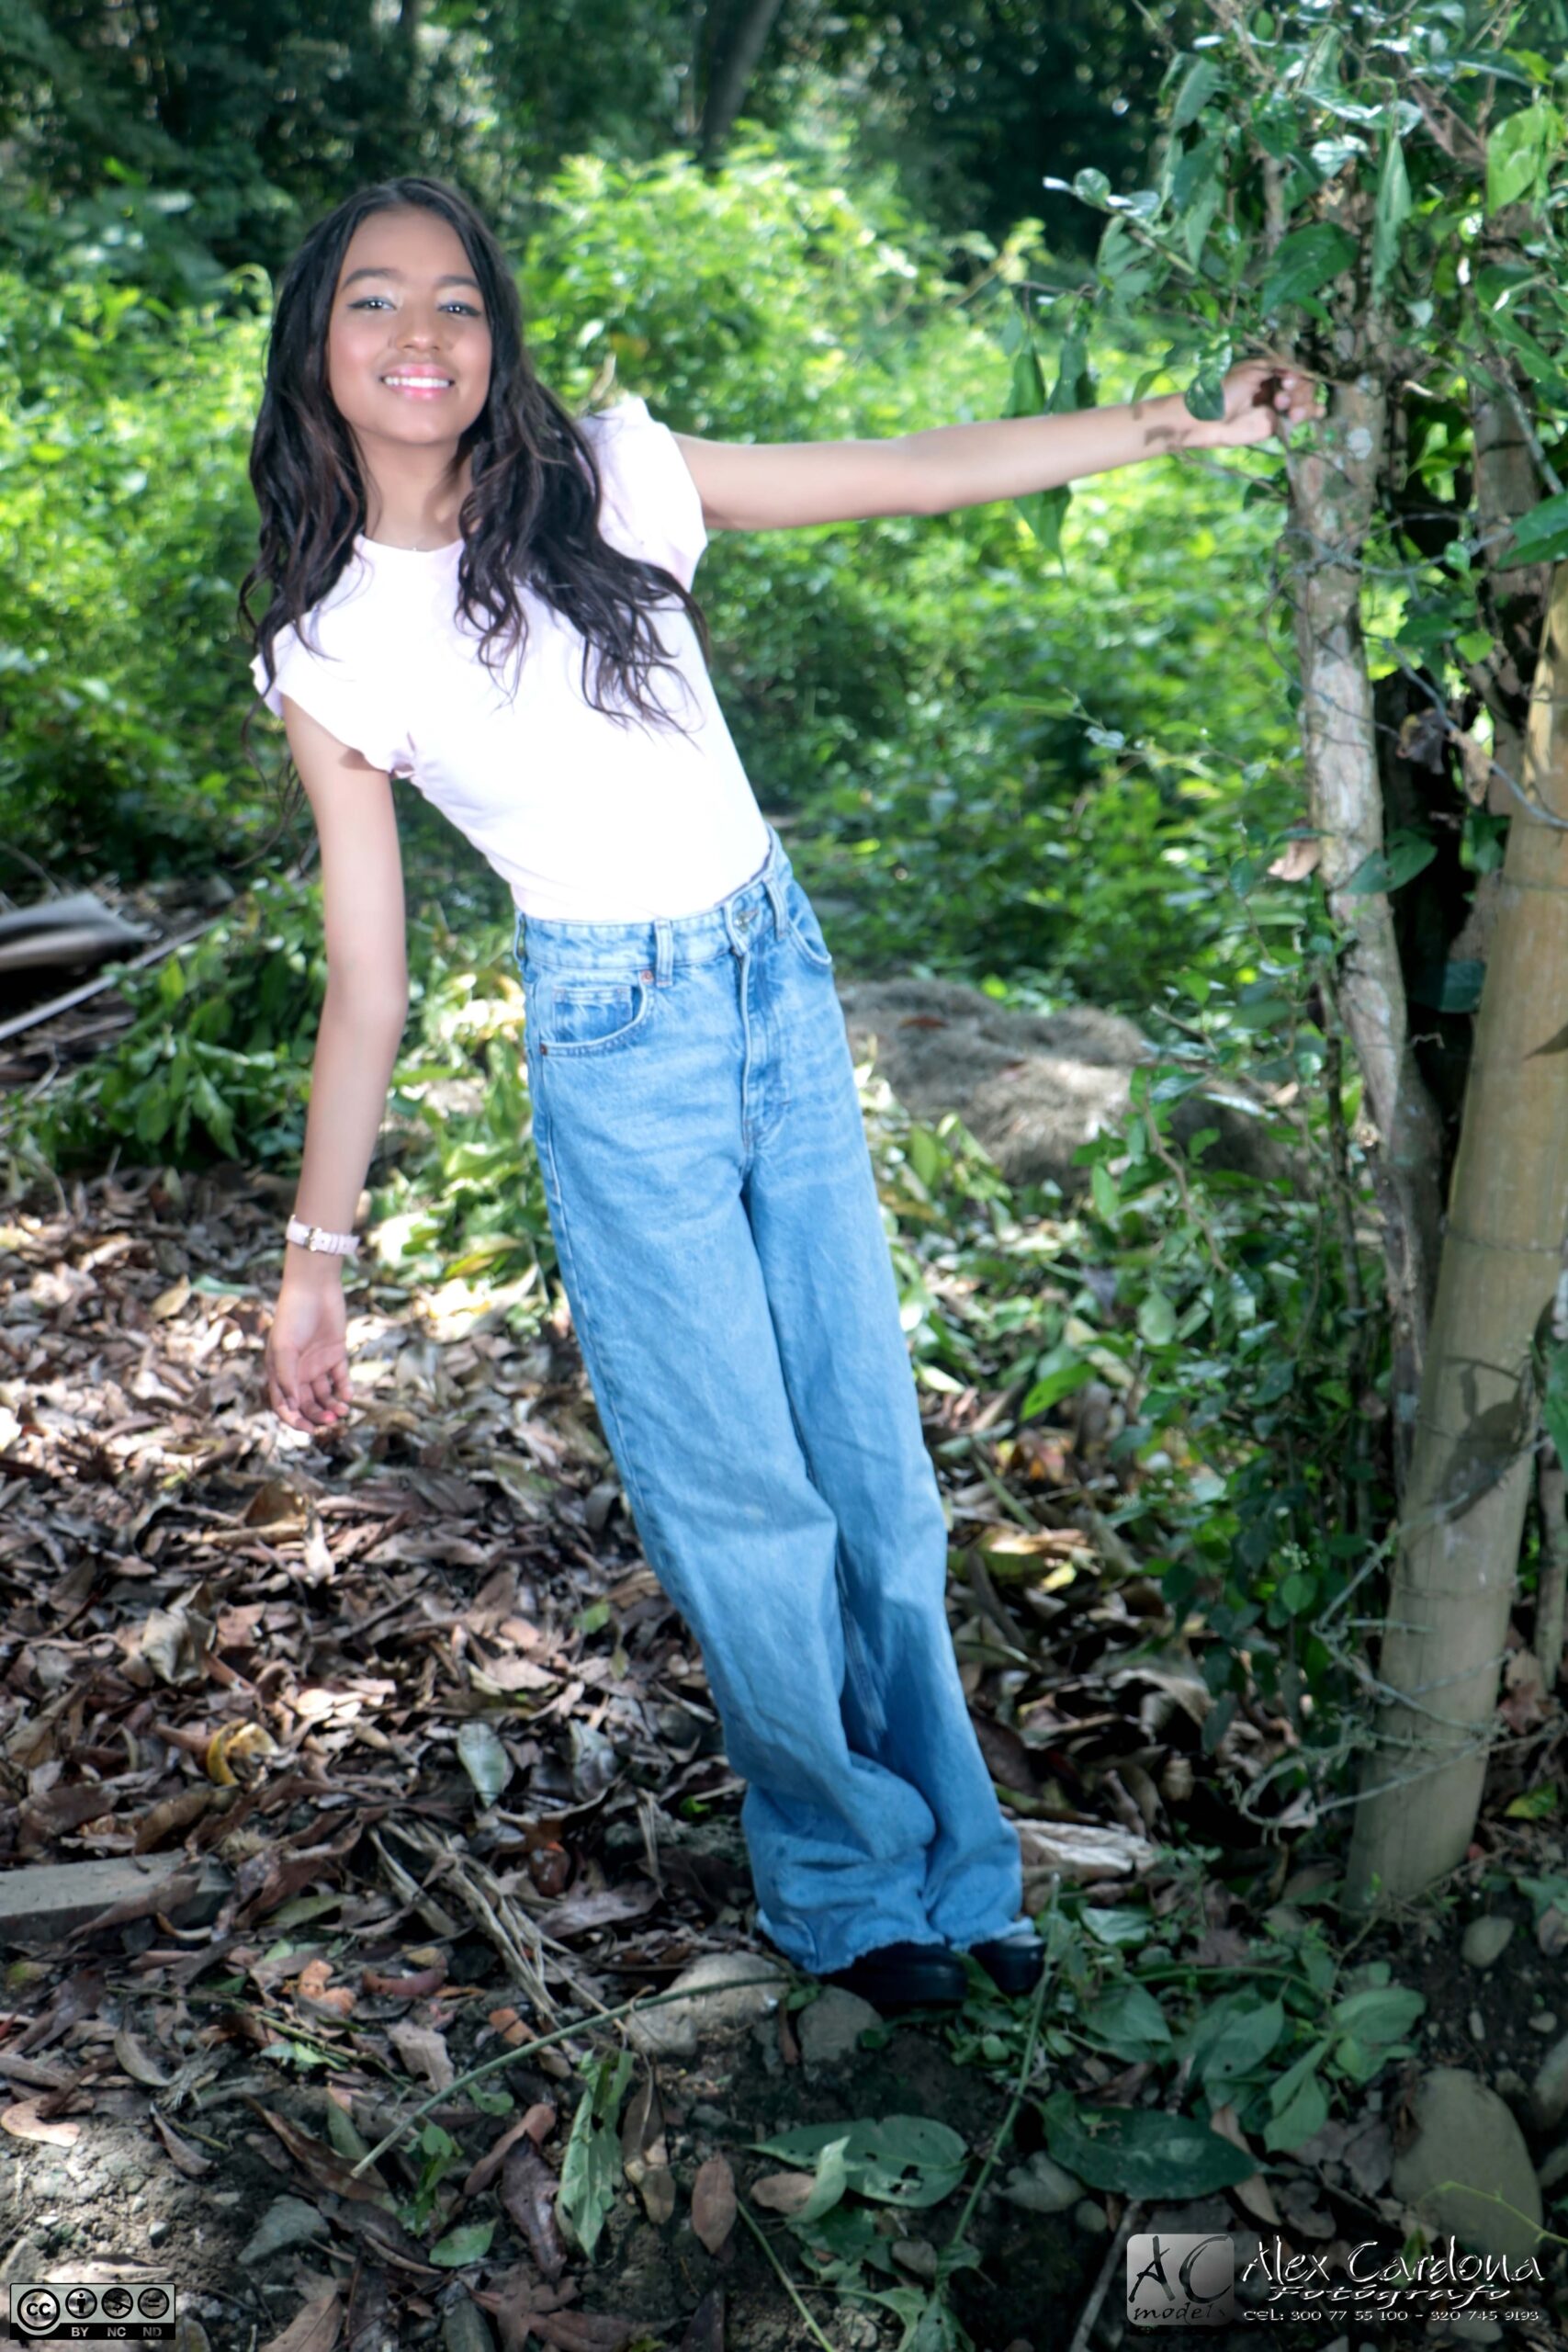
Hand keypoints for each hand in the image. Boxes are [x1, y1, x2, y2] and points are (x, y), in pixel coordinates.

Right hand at [266, 1271, 351, 1433]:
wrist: (315, 1288)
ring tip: (343, 1411)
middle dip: (318, 1416)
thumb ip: (287, 1378)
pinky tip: (348, 1396)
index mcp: (280, 1372)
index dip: (295, 1420)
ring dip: (333, 1407)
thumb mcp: (284, 1349)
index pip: (285, 1405)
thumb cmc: (293, 1316)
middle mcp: (298, 1371)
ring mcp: (317, 1363)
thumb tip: (292, 1407)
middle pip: (307, 1404)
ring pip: (325, 1395)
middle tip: (331, 1421)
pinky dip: (345, 1390)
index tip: (309, 1429)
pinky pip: (341, 1379)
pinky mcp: (336, 1354)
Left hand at [1177, 357, 1325, 451]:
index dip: (1298, 375)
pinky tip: (1316, 412)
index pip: (1296, 368)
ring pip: (1305, 400)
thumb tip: (1297, 369)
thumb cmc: (1224, 391)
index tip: (1287, 381)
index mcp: (1270, 370)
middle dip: (1299, 392)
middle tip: (1279, 399)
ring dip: (1304, 404)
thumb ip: (1276, 366)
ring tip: (1290, 413)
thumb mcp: (1250, 371)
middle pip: (1305, 384)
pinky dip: (1311, 413)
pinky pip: (1299, 418)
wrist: (1207, 420)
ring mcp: (1277, 406)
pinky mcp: (1275, 424)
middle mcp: (1276, 386)